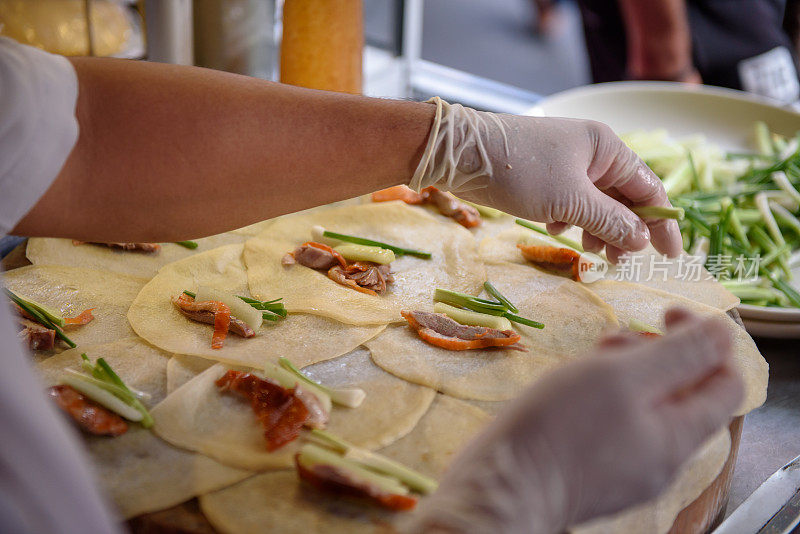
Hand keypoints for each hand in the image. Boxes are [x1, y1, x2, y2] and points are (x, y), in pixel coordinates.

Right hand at [409, 308, 742, 532]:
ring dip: (629, 371)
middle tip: (617, 338)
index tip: (668, 312)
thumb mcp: (622, 377)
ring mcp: (628, 466)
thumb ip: (679, 355)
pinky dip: (608, 396)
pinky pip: (620, 424)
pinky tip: (576, 386)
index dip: (707, 340)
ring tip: (592, 357)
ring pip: (648, 407)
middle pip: (685, 393)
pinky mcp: (596, 467)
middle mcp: (662, 458)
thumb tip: (722, 333)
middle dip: (660, 352)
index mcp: (678, 436)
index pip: (725, 382)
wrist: (500, 485)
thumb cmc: (558, 429)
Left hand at [410, 100, 682, 261]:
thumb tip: (642, 241)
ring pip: (595, 202)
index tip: (671, 256)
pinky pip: (570, 200)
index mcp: (608, 148)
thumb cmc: (520, 171)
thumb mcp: (570, 201)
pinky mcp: (544, 174)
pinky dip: (569, 218)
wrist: (461, 154)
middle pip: (623, 197)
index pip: (650, 189)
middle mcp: (592, 151)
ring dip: (596, 228)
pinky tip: (554, 229)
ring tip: (586, 249)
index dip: (663, 224)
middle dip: (623, 230)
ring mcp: (567, 161)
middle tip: (616, 261)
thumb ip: (611, 221)